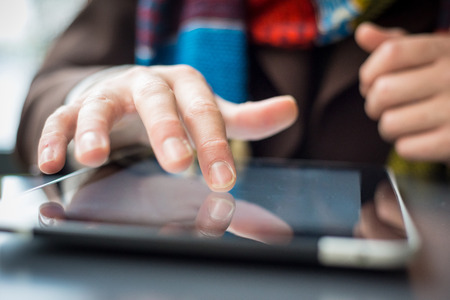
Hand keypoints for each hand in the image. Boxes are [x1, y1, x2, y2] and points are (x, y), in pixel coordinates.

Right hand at [38, 65, 297, 191]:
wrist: (137, 91)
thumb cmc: (180, 106)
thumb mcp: (213, 111)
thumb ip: (248, 118)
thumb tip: (290, 109)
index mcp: (185, 85)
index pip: (204, 111)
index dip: (214, 144)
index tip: (223, 179)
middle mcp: (148, 84)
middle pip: (157, 102)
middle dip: (166, 131)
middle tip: (178, 164)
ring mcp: (112, 94)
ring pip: (101, 105)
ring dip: (96, 129)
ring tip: (95, 156)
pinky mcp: (81, 105)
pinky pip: (63, 118)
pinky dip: (55, 137)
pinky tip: (51, 162)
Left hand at [356, 23, 449, 161]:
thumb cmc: (446, 81)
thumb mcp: (428, 55)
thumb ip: (393, 43)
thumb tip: (362, 32)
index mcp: (442, 50)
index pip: (390, 53)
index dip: (369, 72)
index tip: (371, 82)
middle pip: (382, 92)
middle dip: (373, 105)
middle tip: (385, 107)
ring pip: (389, 123)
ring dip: (388, 128)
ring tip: (404, 122)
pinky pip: (405, 147)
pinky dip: (406, 146)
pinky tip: (420, 136)